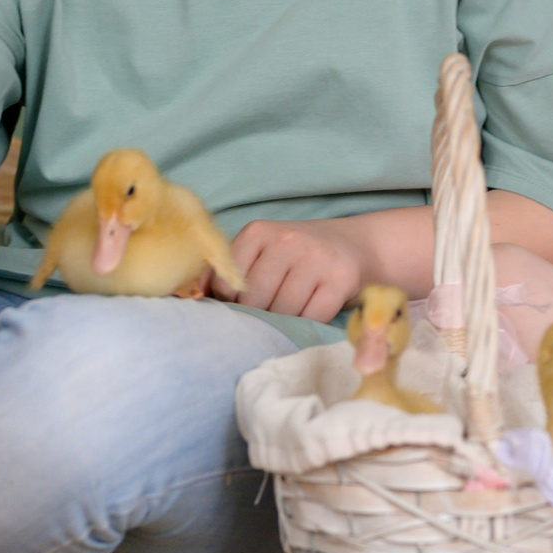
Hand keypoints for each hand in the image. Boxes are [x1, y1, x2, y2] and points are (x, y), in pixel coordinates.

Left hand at [222, 218, 370, 321]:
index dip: (232, 304)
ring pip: (284, 312)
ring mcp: (317, 258)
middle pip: (256, 302)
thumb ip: (228, 270)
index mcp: (259, 231)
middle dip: (261, 314)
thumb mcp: (262, 251)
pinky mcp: (342, 279)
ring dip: (286, 320)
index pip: (228, 284)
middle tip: (273, 309)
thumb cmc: (298, 256)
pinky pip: (312, 317)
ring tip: (294, 308)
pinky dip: (310, 322)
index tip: (244, 304)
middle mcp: (288, 240)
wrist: (357, 245)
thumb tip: (195, 294)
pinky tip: (314, 309)